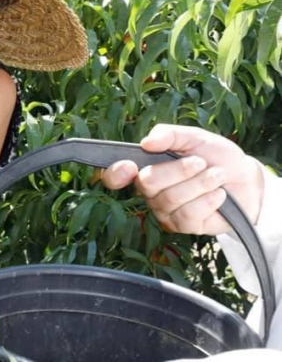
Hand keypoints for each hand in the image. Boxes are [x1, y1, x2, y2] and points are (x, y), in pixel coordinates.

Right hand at [101, 124, 264, 234]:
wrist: (246, 179)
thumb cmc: (215, 156)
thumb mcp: (194, 137)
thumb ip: (170, 135)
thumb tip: (146, 142)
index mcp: (146, 168)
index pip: (114, 176)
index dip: (114, 174)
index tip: (129, 166)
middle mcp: (150, 192)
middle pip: (147, 183)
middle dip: (178, 170)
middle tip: (201, 162)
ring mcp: (165, 211)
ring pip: (171, 199)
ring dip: (200, 183)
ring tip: (217, 175)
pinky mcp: (184, 226)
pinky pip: (188, 214)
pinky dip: (209, 200)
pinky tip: (220, 195)